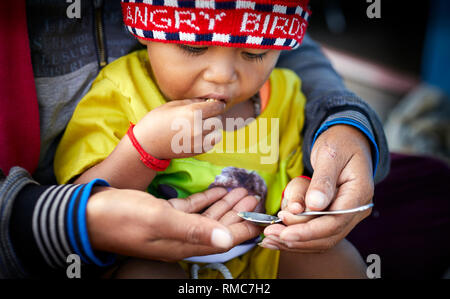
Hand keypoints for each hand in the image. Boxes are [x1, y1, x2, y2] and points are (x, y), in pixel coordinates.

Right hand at [86, 186, 260, 260]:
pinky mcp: (164, 214)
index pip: (223, 239)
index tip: (263, 218)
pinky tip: (218, 189)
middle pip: (219, 226)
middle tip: (256, 195)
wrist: (88, 214)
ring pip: (208, 215)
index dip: (245, 229)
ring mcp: (173, 225)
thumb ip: (194, 230)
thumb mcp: (160, 221)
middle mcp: (181, 238)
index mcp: (183, 243)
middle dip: (239, 212)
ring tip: (243, 189)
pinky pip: (192, 208)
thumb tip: (226, 240)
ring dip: (226, 203)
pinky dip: (206, 199)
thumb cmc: (123, 216)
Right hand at [133, 99, 225, 159]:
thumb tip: (207, 101)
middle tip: (206, 114)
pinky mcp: (197, 151)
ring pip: (217, 132)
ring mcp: (198, 141)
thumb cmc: (156, 120)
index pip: (216, 107)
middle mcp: (198, 128)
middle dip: (214, 115)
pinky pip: (212, 143)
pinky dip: (209, 138)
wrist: (146, 144)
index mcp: (192, 113)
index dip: (217, 104)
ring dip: (212, 128)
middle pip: (218, 119)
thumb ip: (192, 102)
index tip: (216, 104)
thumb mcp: (172, 105)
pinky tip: (200, 135)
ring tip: (203, 125)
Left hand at [261, 125, 373, 251]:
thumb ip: (323, 180)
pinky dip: (297, 235)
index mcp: (359, 193)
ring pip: (321, 239)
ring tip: (269, 239)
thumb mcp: (329, 154)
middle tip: (270, 234)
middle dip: (297, 237)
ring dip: (294, 241)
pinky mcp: (334, 217)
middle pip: (327, 235)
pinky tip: (277, 236)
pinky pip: (316, 232)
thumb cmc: (339, 143)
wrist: (347, 140)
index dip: (308, 230)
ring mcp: (346, 215)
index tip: (284, 231)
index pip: (334, 222)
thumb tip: (315, 205)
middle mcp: (356, 210)